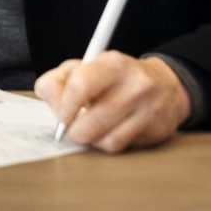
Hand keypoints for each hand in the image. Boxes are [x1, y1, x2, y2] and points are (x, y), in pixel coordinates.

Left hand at [34, 53, 191, 152]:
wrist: (165, 86)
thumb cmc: (117, 78)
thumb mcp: (87, 67)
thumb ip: (60, 79)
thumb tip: (45, 93)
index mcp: (113, 63)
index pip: (81, 85)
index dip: (63, 105)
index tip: (61, 115)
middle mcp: (134, 84)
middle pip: (91, 121)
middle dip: (73, 130)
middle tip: (71, 126)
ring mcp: (147, 109)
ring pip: (104, 140)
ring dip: (89, 138)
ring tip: (90, 127)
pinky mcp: (155, 130)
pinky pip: (118, 147)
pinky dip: (106, 144)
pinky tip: (107, 132)